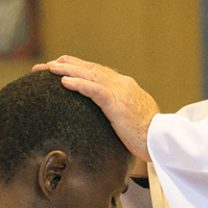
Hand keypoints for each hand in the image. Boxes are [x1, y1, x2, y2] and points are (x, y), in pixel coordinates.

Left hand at [33, 56, 158, 160]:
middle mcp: (122, 84)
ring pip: (90, 75)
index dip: (77, 67)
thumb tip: (106, 118)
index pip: (97, 71)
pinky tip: (64, 82)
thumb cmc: (148, 136)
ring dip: (67, 70)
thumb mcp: (131, 119)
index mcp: (125, 86)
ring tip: (49, 68)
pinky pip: (94, 90)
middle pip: (89, 69)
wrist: (163, 141)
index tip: (59, 66)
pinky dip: (78, 84)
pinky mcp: (118, 104)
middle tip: (44, 65)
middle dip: (65, 65)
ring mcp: (120, 92)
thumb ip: (118, 112)